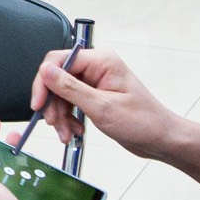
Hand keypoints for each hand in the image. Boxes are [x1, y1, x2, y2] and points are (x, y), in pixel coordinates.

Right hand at [28, 47, 177, 158]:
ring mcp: (95, 81)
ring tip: (67, 133)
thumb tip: (46, 71)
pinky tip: (74, 130)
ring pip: (61, 93)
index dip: (44, 82)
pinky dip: (68, 118)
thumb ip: (70, 88)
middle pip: (57, 78)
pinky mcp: (94, 95)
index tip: (38, 103)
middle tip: (54, 123)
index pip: (58, 60)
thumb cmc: (143, 122)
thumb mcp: (102, 107)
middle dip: (53, 104)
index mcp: (102, 61)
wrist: (160, 139)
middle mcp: (97, 67)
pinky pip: (70, 102)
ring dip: (60, 115)